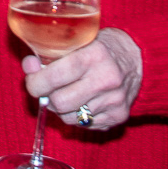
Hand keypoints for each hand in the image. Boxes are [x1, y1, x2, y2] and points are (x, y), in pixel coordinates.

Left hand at [23, 27, 141, 131]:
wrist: (139, 60)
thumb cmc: (101, 48)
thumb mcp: (77, 42)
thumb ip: (50, 54)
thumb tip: (28, 66)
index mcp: (94, 55)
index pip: (55, 76)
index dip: (36, 82)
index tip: (32, 81)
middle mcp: (107, 78)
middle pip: (60, 102)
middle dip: (48, 97)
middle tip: (49, 89)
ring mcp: (115, 100)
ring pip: (70, 118)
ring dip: (63, 109)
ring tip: (70, 93)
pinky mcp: (119, 116)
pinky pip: (84, 126)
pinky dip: (78, 116)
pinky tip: (85, 101)